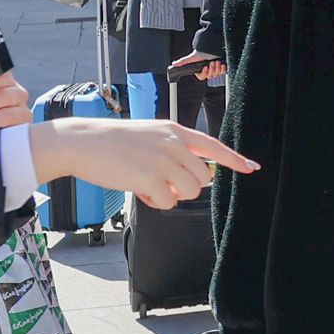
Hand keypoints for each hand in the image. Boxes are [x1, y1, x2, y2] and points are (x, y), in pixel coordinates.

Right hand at [30, 118, 258, 209]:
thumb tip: (194, 175)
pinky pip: (167, 202)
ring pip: (189, 192)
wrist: (82, 141)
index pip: (213, 146)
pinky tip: (137, 189)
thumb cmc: (112, 142)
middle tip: (161, 182)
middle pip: (203, 177)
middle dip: (186, 186)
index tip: (251, 168)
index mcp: (175, 131)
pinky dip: (154, 202)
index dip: (233, 159)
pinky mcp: (149, 177)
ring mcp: (162, 161)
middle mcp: (173, 144)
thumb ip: (173, 149)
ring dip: (171, 195)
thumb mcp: (150, 135)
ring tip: (147, 184)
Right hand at [172, 50, 225, 82]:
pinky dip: (223, 68)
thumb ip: (183, 61)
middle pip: (210, 76)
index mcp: (201, 69)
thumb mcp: (192, 57)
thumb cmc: (203, 51)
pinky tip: (222, 64)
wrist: (213, 45)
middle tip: (211, 63)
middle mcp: (208, 70)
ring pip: (217, 74)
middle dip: (211, 69)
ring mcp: (216, 68)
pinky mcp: (222, 67)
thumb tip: (174, 64)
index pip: (202, 77)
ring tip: (216, 61)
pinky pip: (223, 72)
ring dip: (217, 68)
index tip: (205, 67)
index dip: (204, 73)